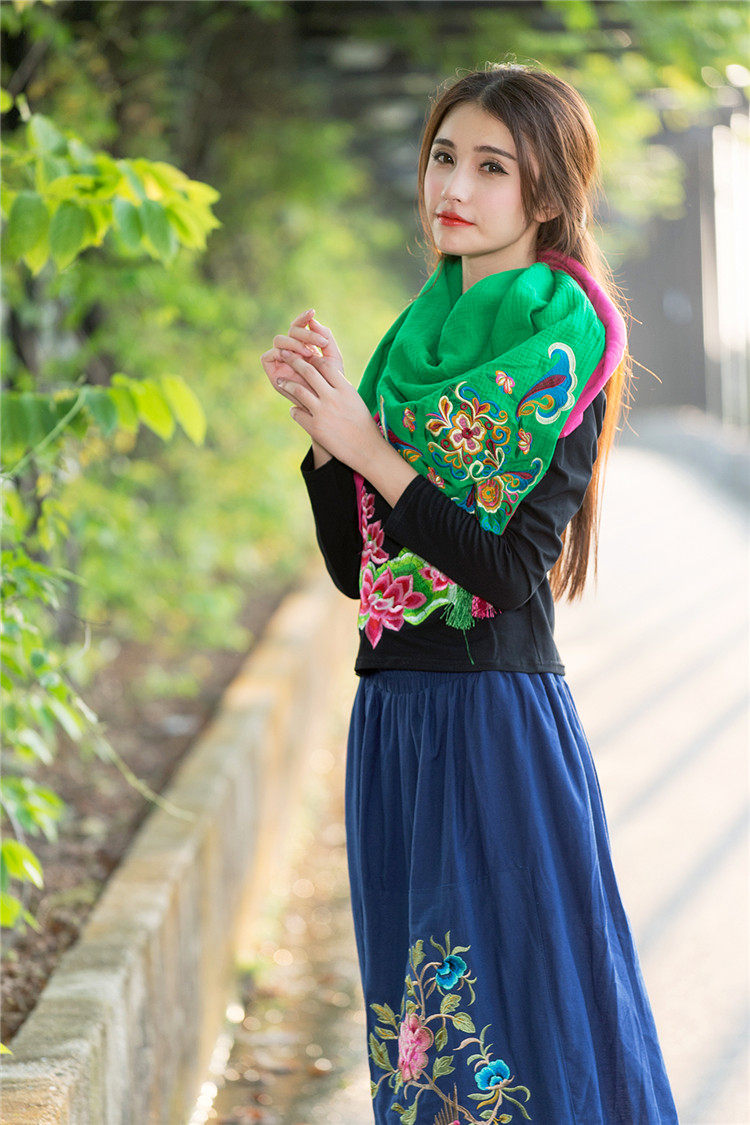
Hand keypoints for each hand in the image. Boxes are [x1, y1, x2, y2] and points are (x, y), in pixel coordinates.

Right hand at [260, 308, 341, 418]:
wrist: (329, 406)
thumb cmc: (333, 384)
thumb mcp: (333, 358)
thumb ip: (326, 338)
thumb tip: (313, 319)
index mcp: (305, 345)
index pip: (300, 326)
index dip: (303, 318)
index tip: (313, 312)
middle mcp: (291, 351)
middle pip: (289, 331)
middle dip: (303, 333)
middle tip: (319, 343)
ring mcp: (281, 361)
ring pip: (279, 340)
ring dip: (294, 343)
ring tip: (310, 353)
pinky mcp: (272, 372)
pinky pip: (268, 355)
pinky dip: (281, 353)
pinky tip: (297, 358)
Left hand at [273, 326, 383, 474]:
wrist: (367, 450)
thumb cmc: (363, 424)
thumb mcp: (355, 400)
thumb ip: (340, 388)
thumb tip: (324, 376)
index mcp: (345, 389)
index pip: (325, 365)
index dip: (313, 359)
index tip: (306, 357)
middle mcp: (333, 397)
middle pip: (308, 372)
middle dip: (294, 361)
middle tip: (284, 354)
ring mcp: (323, 413)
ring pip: (298, 390)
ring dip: (286, 384)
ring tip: (280, 381)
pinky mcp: (315, 428)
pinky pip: (297, 413)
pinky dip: (294, 410)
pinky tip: (294, 410)